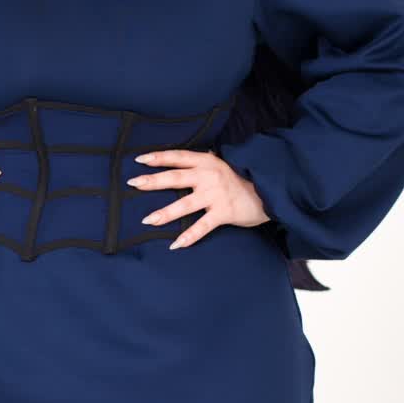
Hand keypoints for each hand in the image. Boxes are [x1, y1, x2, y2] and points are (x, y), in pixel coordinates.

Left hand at [126, 149, 269, 249]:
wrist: (270, 191)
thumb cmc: (243, 179)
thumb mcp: (222, 166)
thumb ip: (203, 166)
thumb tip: (180, 166)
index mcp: (207, 162)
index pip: (178, 157)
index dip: (159, 157)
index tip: (139, 159)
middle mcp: (209, 176)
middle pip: (175, 178)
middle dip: (153, 181)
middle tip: (133, 184)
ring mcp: (215, 195)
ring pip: (185, 204)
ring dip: (164, 213)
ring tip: (148, 220)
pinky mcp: (223, 212)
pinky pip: (202, 227)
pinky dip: (189, 237)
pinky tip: (175, 245)